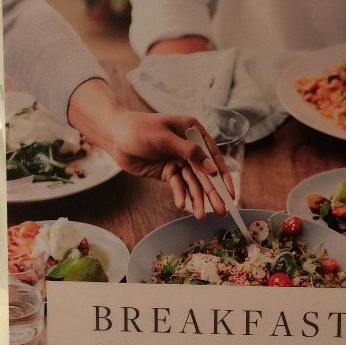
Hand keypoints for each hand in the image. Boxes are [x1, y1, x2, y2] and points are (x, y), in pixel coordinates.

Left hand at [67, 80, 233, 218]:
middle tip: (221, 211)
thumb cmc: (139, 129)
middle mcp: (189, 147)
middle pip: (205, 173)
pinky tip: (182, 205)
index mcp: (192, 132)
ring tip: (202, 215)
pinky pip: (178, 186)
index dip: (223, 176)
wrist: (114, 136)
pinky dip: (181, 195)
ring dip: (197, 199)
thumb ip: (190, 153)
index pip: (213, 155)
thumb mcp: (165, 138)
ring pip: (192, 183)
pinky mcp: (168, 172)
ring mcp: (179, 160)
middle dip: (212, 193)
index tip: (230, 193)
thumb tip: (213, 169)